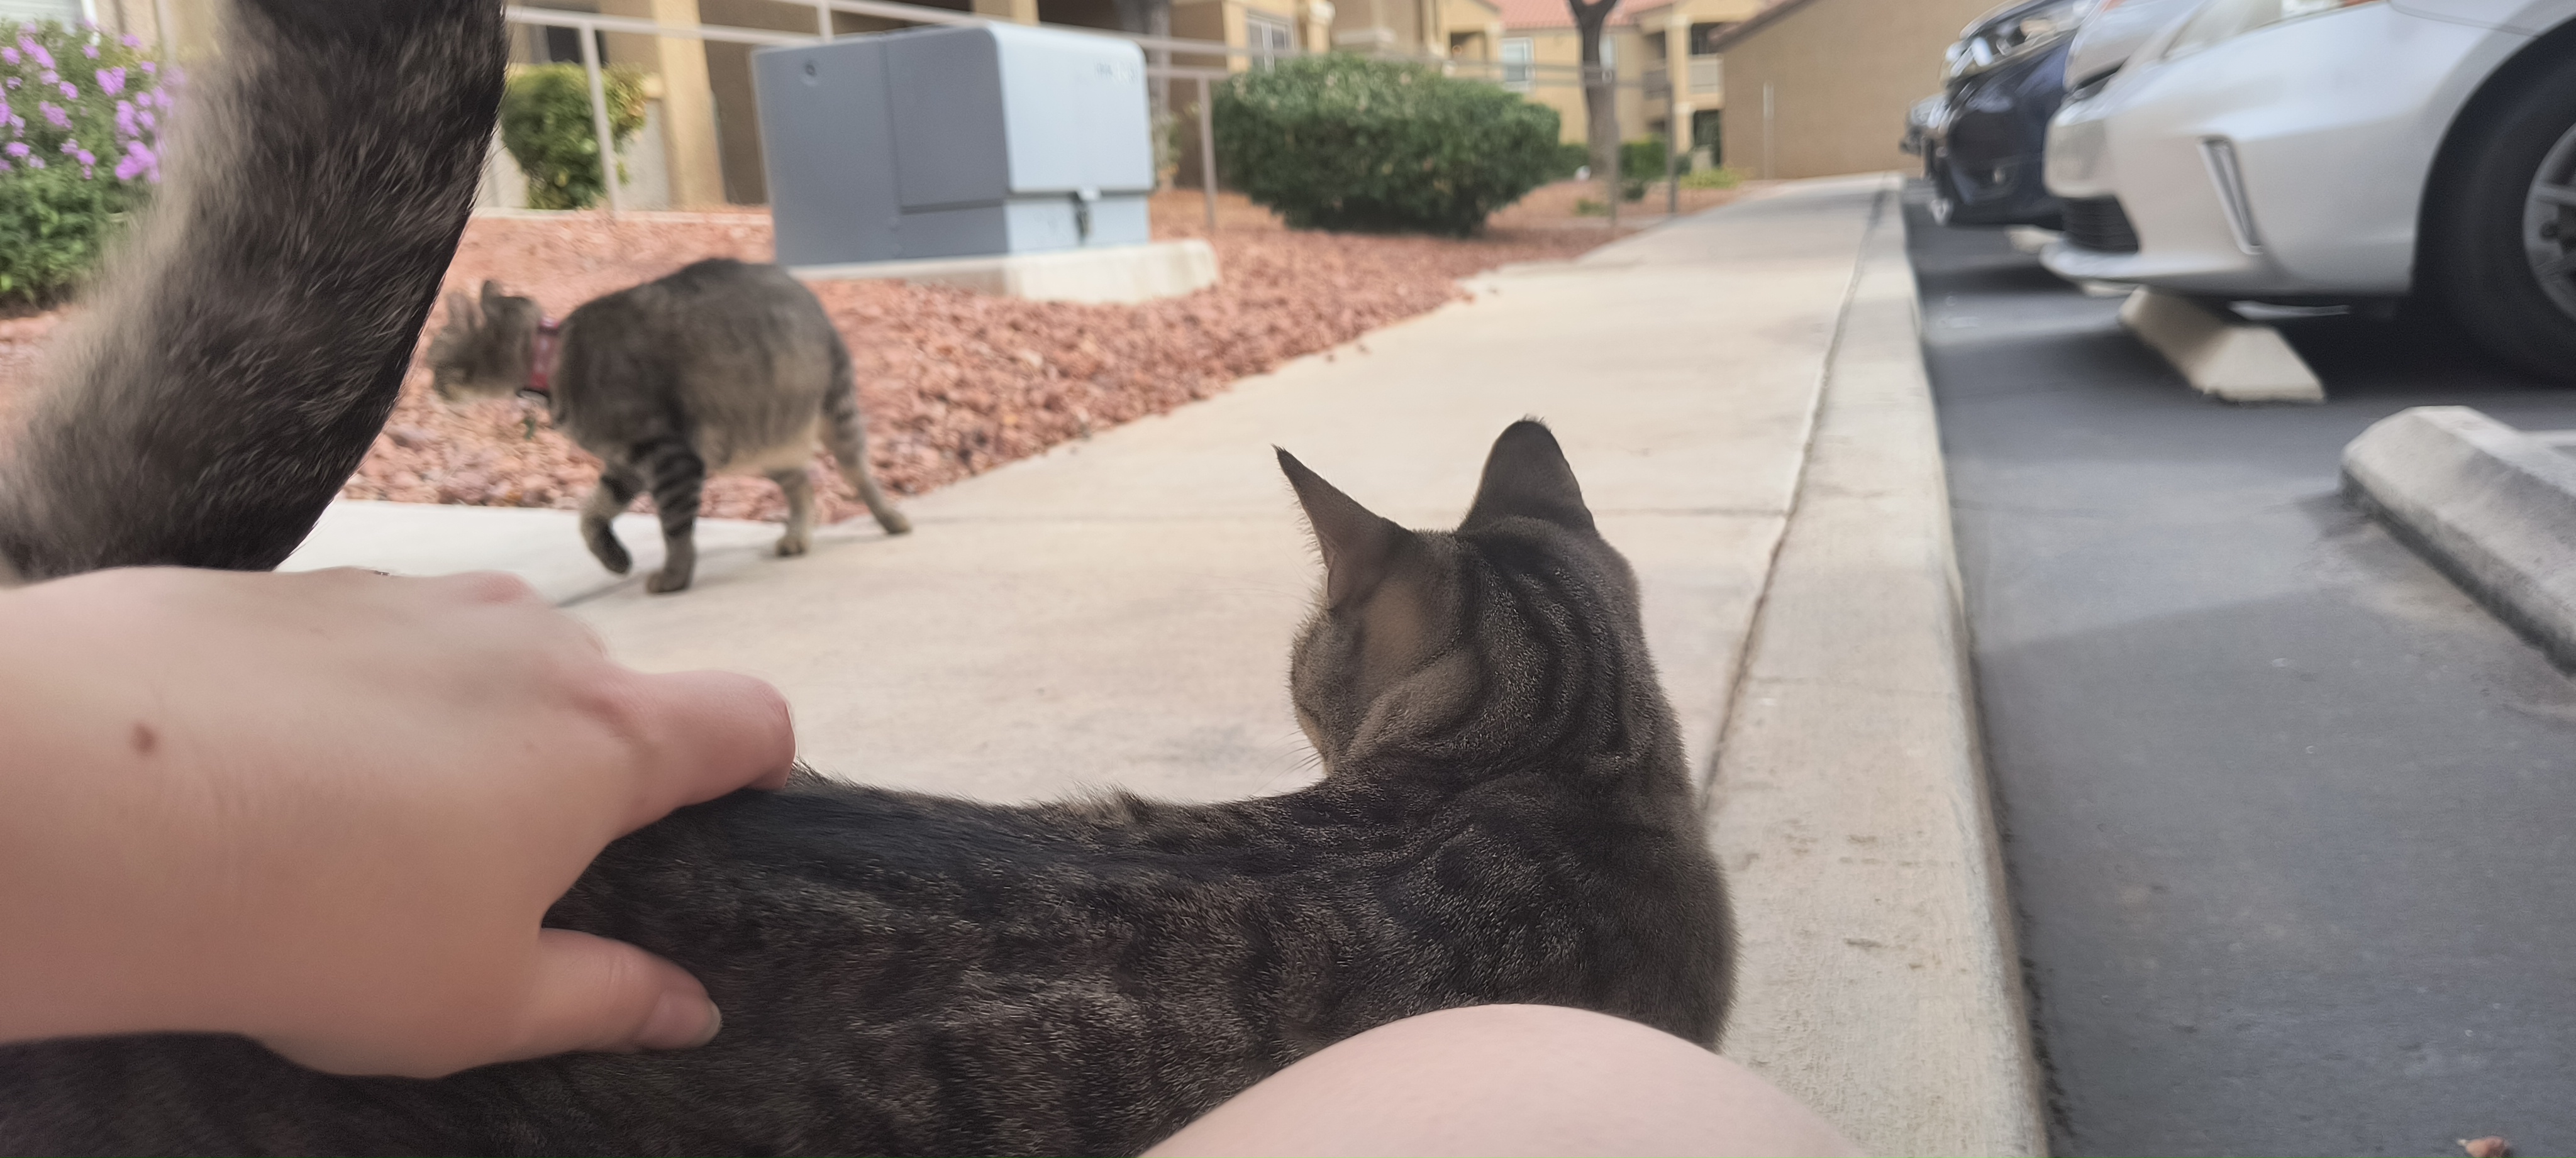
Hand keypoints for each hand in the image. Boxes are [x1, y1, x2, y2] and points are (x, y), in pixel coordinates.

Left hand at [0, 567, 793, 1077]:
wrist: (82, 802)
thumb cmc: (315, 917)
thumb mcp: (477, 1002)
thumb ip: (603, 1000)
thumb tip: (687, 1010)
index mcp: (605, 741)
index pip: (751, 717)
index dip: (758, 764)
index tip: (726, 809)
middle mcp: (528, 643)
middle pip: (606, 692)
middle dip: (578, 766)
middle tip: (498, 868)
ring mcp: (410, 598)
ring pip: (480, 660)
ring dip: (460, 728)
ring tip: (363, 828)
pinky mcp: (296, 585)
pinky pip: (365, 642)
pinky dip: (350, 700)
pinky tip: (268, 778)